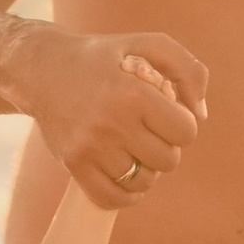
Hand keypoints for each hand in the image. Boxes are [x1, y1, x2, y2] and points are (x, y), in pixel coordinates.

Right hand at [17, 29, 206, 210]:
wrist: (42, 71)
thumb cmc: (102, 58)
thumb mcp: (147, 44)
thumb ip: (187, 70)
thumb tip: (201, 115)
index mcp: (134, 93)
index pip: (185, 132)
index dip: (183, 125)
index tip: (167, 115)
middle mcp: (111, 122)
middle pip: (167, 161)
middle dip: (166, 147)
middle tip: (149, 132)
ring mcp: (90, 147)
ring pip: (142, 182)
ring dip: (146, 170)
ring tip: (135, 150)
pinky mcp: (74, 164)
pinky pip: (112, 199)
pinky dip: (126, 194)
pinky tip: (124, 175)